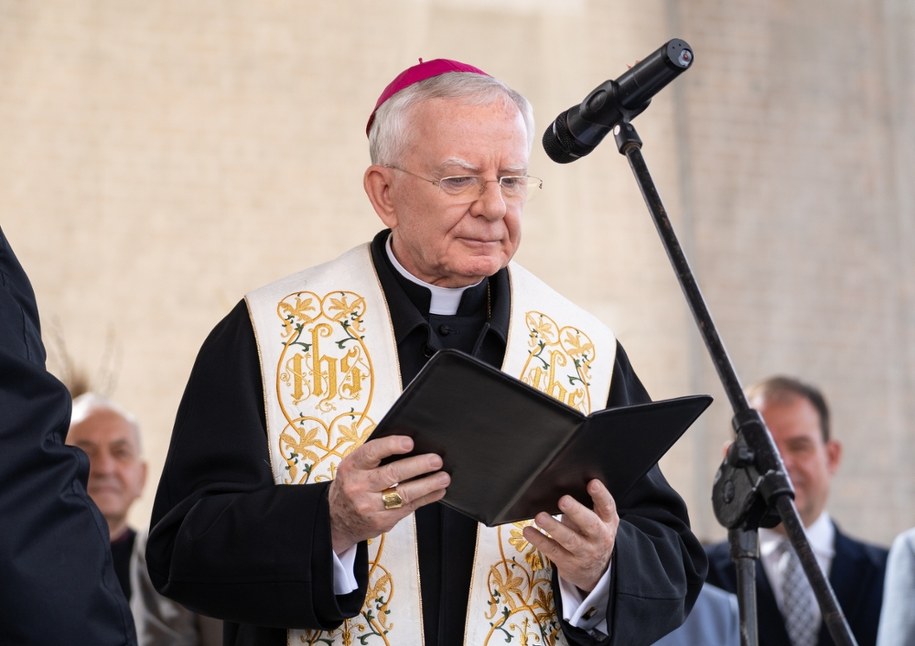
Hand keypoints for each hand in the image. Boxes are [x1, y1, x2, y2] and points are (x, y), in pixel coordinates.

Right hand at [328, 435, 449, 552]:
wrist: (337, 520)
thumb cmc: (352, 484)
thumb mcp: (353, 467)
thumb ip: (375, 457)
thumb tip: (410, 446)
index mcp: (351, 467)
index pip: (371, 453)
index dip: (391, 446)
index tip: (410, 442)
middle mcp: (358, 486)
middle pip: (392, 474)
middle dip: (418, 466)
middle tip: (436, 460)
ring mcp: (370, 506)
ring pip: (404, 494)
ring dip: (428, 485)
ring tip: (444, 477)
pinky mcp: (382, 521)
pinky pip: (409, 508)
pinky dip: (426, 498)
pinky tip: (437, 491)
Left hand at [522, 479, 618, 591]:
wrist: (596, 570)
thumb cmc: (592, 534)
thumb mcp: (598, 520)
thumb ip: (587, 504)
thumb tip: (563, 483)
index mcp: (607, 522)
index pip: (607, 506)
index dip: (601, 495)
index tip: (592, 483)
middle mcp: (599, 537)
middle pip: (590, 524)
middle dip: (576, 511)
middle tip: (563, 500)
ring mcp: (584, 552)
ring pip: (569, 539)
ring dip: (553, 527)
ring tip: (540, 517)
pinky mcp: (568, 563)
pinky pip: (552, 550)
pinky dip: (539, 540)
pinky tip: (529, 531)